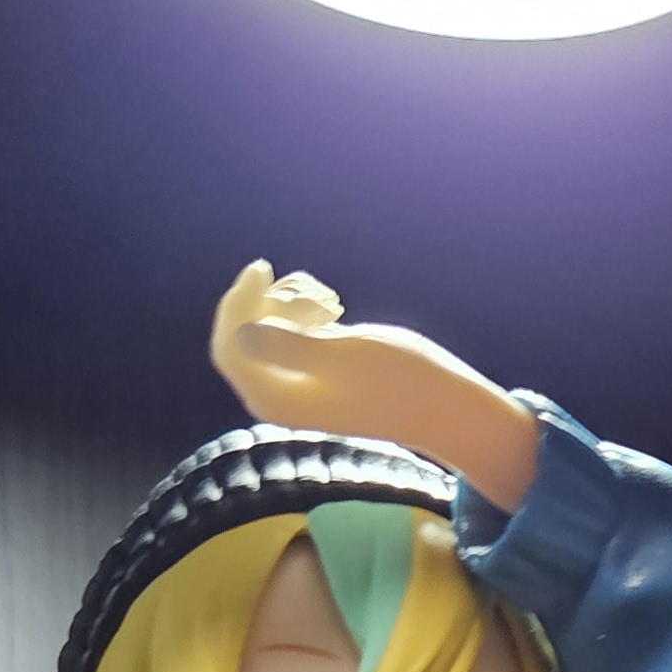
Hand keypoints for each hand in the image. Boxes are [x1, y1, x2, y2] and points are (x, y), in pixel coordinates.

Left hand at [209, 261, 541, 512]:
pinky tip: (337, 308)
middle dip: (273, 302)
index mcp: (274, 399)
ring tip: (336, 306)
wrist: (441, 403)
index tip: (263, 269)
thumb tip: (242, 335)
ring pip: (268, 322)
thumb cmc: (397, 380)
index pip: (230, 345)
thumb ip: (288, 346)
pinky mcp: (314, 368)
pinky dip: (307, 309)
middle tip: (322, 298)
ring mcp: (295, 382)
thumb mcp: (341, 356)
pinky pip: (289, 327)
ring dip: (295, 301)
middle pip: (243, 331)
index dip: (238, 303)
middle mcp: (278, 394)